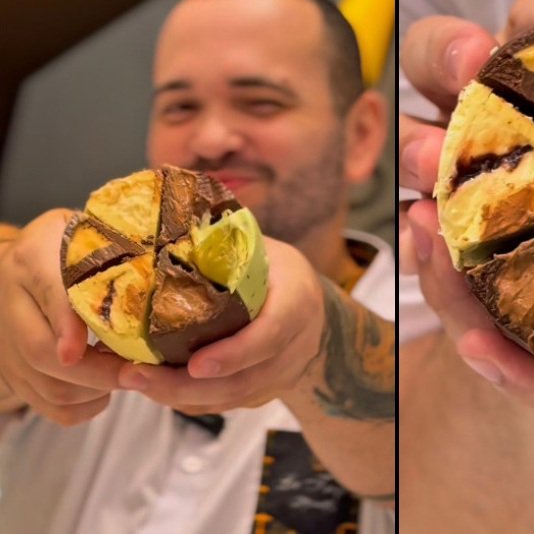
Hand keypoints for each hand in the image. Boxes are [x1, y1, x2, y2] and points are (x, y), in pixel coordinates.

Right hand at [0, 209, 125, 424]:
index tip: (85, 349)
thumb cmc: (71, 245)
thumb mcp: (88, 235)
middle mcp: (10, 304)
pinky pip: (47, 405)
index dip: (69, 326)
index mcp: (33, 260)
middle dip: (100, 371)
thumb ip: (111, 251)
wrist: (28, 261)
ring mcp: (7, 344)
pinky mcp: (13, 371)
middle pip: (44, 354)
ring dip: (95, 390)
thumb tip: (157, 277)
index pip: (49, 295)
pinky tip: (106, 389)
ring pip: (47, 386)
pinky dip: (83, 407)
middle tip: (143, 372)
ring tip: (130, 375)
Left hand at [116, 237, 324, 414]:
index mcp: (297, 304)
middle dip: (185, 384)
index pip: (269, 336)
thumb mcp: (264, 249)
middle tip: (135, 374)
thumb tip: (167, 218)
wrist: (312, 310)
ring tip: (131, 380)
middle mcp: (293, 349)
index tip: (195, 364)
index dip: (234, 354)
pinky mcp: (261, 393)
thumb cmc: (278, 271)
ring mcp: (279, 377)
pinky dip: (185, 399)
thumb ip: (226, 246)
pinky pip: (222, 404)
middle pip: (241, 381)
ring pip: (228, 398)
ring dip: (177, 395)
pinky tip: (151, 386)